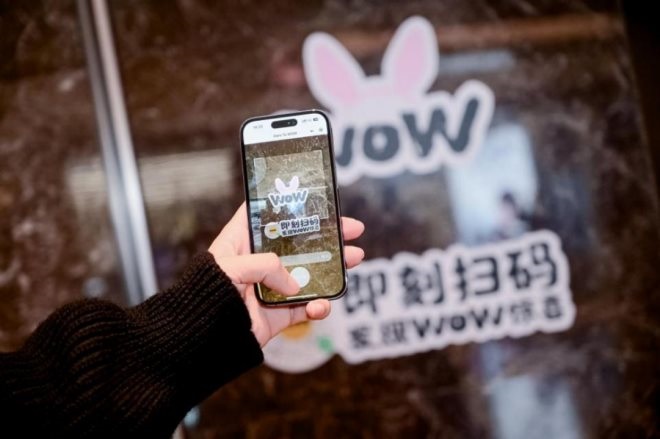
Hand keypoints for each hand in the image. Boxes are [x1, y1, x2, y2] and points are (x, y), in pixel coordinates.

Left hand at [209, 203, 364, 346]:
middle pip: (300, 242)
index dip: (289, 204)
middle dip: (328, 234)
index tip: (316, 198)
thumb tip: (293, 284)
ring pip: (311, 273)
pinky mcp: (280, 314)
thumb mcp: (230, 266)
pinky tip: (322, 305)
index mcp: (242, 242)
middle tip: (352, 228)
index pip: (267, 215)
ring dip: (335, 266)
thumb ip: (266, 265)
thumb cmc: (206, 295)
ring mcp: (273, 288)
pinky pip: (307, 307)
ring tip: (354, 258)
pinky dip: (319, 306)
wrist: (201, 340)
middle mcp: (260, 262)